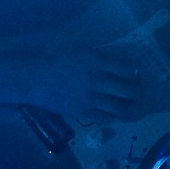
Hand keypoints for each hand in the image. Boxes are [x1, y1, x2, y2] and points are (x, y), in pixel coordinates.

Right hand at [22, 43, 161, 120]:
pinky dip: (114, 116)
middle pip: (129, 91)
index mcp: (97, 61)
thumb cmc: (54, 59)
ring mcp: (90, 99)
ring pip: (121, 108)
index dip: (135, 73)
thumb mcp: (80, 51)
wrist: (32, 77)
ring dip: (131, 108)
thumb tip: (119, 67)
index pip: (128, 70)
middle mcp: (97, 81)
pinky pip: (106, 118)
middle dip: (137, 92)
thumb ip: (100, 59)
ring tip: (133, 107)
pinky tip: (114, 113)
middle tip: (137, 92)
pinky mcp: (82, 113)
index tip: (136, 74)